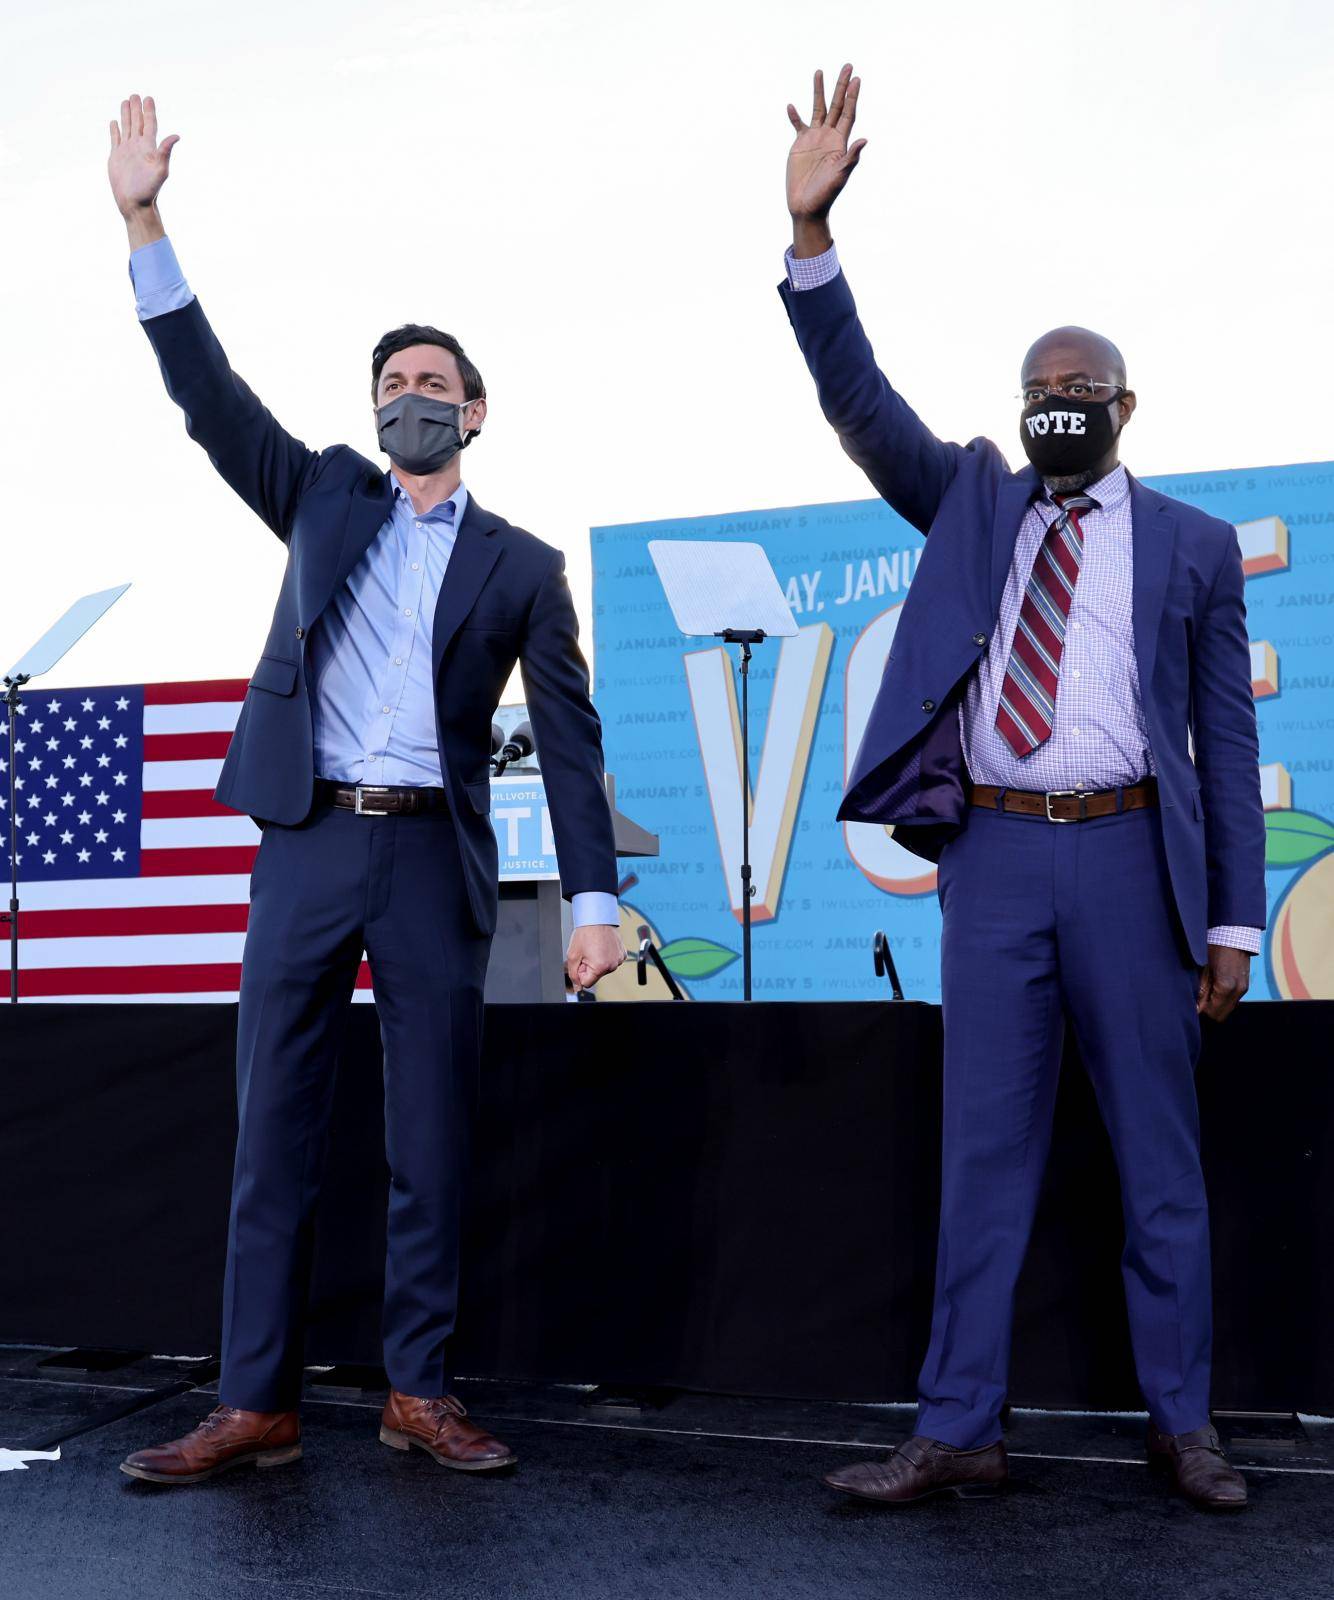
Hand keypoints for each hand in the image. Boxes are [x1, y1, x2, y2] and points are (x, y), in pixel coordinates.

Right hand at [108, 94, 177, 228]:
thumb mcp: (160, 169)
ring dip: (126, 115)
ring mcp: (127, 151)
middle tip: (135, 95)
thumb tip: (176, 135)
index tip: (148, 98)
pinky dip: (115, 130)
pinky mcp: (116, 156)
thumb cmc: (149, 189)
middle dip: (136, 109)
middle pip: (138, 123)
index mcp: (149, 147)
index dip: (149, 111)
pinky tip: (114, 122)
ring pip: (126, 127)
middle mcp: (138, 146)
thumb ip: (165, 151)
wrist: (134, 203)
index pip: (150, 124)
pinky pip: (115, 138)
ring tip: (125, 101)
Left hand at [565, 925, 624, 993]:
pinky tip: (602, 946)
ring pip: (604, 968)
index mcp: (601, 967)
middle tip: (587, 952)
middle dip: (589, 967)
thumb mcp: (573, 955)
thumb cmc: (585, 933)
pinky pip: (611, 961)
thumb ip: (573, 974)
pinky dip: (606, 956)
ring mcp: (619, 959)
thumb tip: (577, 987)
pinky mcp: (622, 954)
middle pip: (596, 976)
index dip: (580, 973)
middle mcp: (612, 965)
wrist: (597, 918)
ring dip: (597, 961)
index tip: (581, 961)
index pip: (587, 983)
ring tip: (594, 947)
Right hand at [786, 64, 866, 250]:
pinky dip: (794, 116)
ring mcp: (814, 139)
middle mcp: (828, 136)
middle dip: (841, 86)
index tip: (856, 79)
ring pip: (818, 109)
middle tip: (848, 65)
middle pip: (836, 106)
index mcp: (840, 142)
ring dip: (819, 92)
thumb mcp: (840, 176)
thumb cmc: (825, 195)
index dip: (852, 97)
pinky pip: (798, 125)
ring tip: (819, 72)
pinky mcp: (799, 145)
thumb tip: (864, 140)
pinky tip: (791, 106)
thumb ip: (851, 158)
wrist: (806, 206)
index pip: (848, 114)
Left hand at [1197, 946, 1249, 1021]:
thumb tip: (1197, 1007)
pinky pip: (1233, 1000)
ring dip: (1217, 1005)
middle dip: (1209, 1010)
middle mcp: (1237, 990)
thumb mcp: (1204, 969)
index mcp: (1225, 986)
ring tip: (1206, 991)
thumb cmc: (1215, 948)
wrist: (1234, 935)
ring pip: (1228, 1008)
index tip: (1194, 1005)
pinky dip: (1223, 999)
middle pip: (1222, 1015)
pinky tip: (1215, 987)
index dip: (1202, 1011)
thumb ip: (1201, 990)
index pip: (1213, 1012)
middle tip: (1199, 999)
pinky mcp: (1245, 984)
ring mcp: (1243, 988)